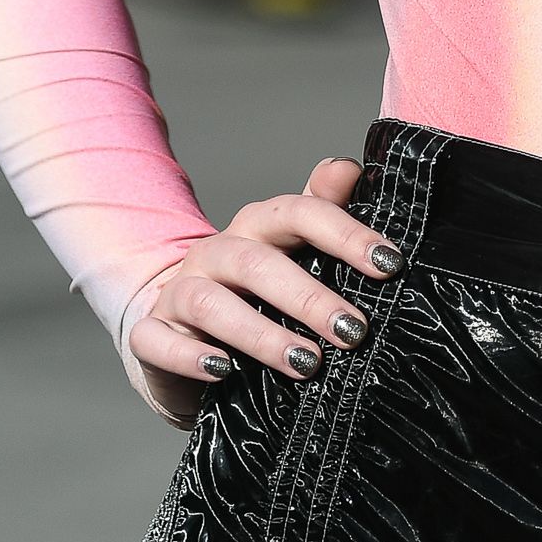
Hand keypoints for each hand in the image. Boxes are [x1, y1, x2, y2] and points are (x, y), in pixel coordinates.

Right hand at [120, 156, 400, 425]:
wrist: (182, 336)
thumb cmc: (255, 297)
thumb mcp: (292, 257)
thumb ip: (321, 215)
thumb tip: (350, 169)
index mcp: (257, 229)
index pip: (298, 213)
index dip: (344, 234)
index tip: (389, 264)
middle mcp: (216, 253)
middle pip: (256, 262)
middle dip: (309, 297)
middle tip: (353, 331)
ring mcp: (178, 293)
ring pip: (210, 303)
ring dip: (261, 334)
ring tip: (307, 364)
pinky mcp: (151, 335)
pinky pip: (158, 341)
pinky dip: (188, 356)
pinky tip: (222, 371)